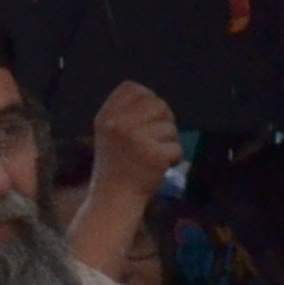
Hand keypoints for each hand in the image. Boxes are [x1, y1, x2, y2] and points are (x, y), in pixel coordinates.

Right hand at [87, 81, 179, 201]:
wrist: (114, 197)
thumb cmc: (116, 165)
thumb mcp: (110, 132)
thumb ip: (126, 113)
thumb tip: (156, 100)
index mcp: (106, 116)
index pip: (133, 88)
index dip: (148, 99)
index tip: (149, 117)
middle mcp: (118, 124)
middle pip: (158, 104)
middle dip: (165, 120)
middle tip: (158, 138)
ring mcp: (136, 138)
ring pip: (170, 127)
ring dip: (170, 142)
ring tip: (156, 155)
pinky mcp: (153, 154)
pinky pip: (177, 147)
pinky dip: (174, 158)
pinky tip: (162, 166)